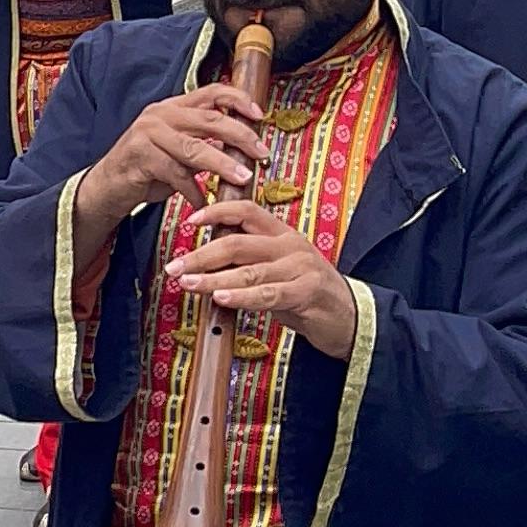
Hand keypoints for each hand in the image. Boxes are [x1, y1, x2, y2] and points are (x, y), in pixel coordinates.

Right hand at [78, 79, 264, 235]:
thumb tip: (241, 149)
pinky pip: (176, 174)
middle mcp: (161, 114)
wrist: (107, 186)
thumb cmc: (147, 169)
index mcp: (173, 106)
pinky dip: (194, 191)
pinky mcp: (140, 156)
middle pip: (210, 119)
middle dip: (241, 135)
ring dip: (223, 164)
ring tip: (243, 177)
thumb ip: (204, 145)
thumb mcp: (178, 152)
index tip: (260, 115)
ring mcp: (148, 133)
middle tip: (261, 152)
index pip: (211, 92)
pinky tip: (203, 202)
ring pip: (195, 147)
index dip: (238, 100)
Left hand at [165, 197, 360, 357]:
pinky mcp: (306, 292)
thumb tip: (207, 264)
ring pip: (247, 269)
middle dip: (200, 255)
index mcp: (283, 234)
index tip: (189, 221)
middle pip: (237, 242)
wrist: (352, 317)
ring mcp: (300, 268)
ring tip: (188, 283)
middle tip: (175, 267)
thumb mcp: (279, 269)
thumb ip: (250, 262)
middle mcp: (290, 245)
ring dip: (211, 278)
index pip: (246, 210)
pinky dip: (241, 296)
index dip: (216, 211)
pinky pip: (267, 293)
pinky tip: (221, 298)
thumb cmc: (309, 294)